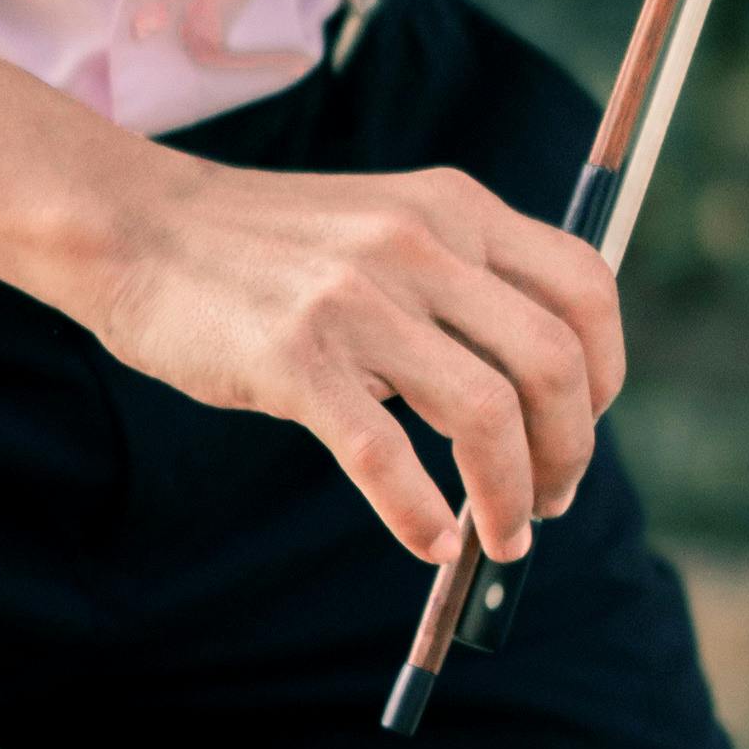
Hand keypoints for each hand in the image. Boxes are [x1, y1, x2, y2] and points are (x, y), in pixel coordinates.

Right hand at [81, 154, 622, 569]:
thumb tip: (536, 404)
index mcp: (455, 208)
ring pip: (485, 412)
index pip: (586, 289)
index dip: (607, 374)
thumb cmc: (269, 250)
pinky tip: (428, 540)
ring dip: (509, 496)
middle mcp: (420, 242)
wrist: (141, 227)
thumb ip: (458, 284)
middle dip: (570, 452)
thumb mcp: (386, 227)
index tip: (583, 428)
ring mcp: (358, 298)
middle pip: (554, 361)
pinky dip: (419, 513)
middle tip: (548, 504)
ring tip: (501, 538)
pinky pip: (383, 452)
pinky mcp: (294, 356)